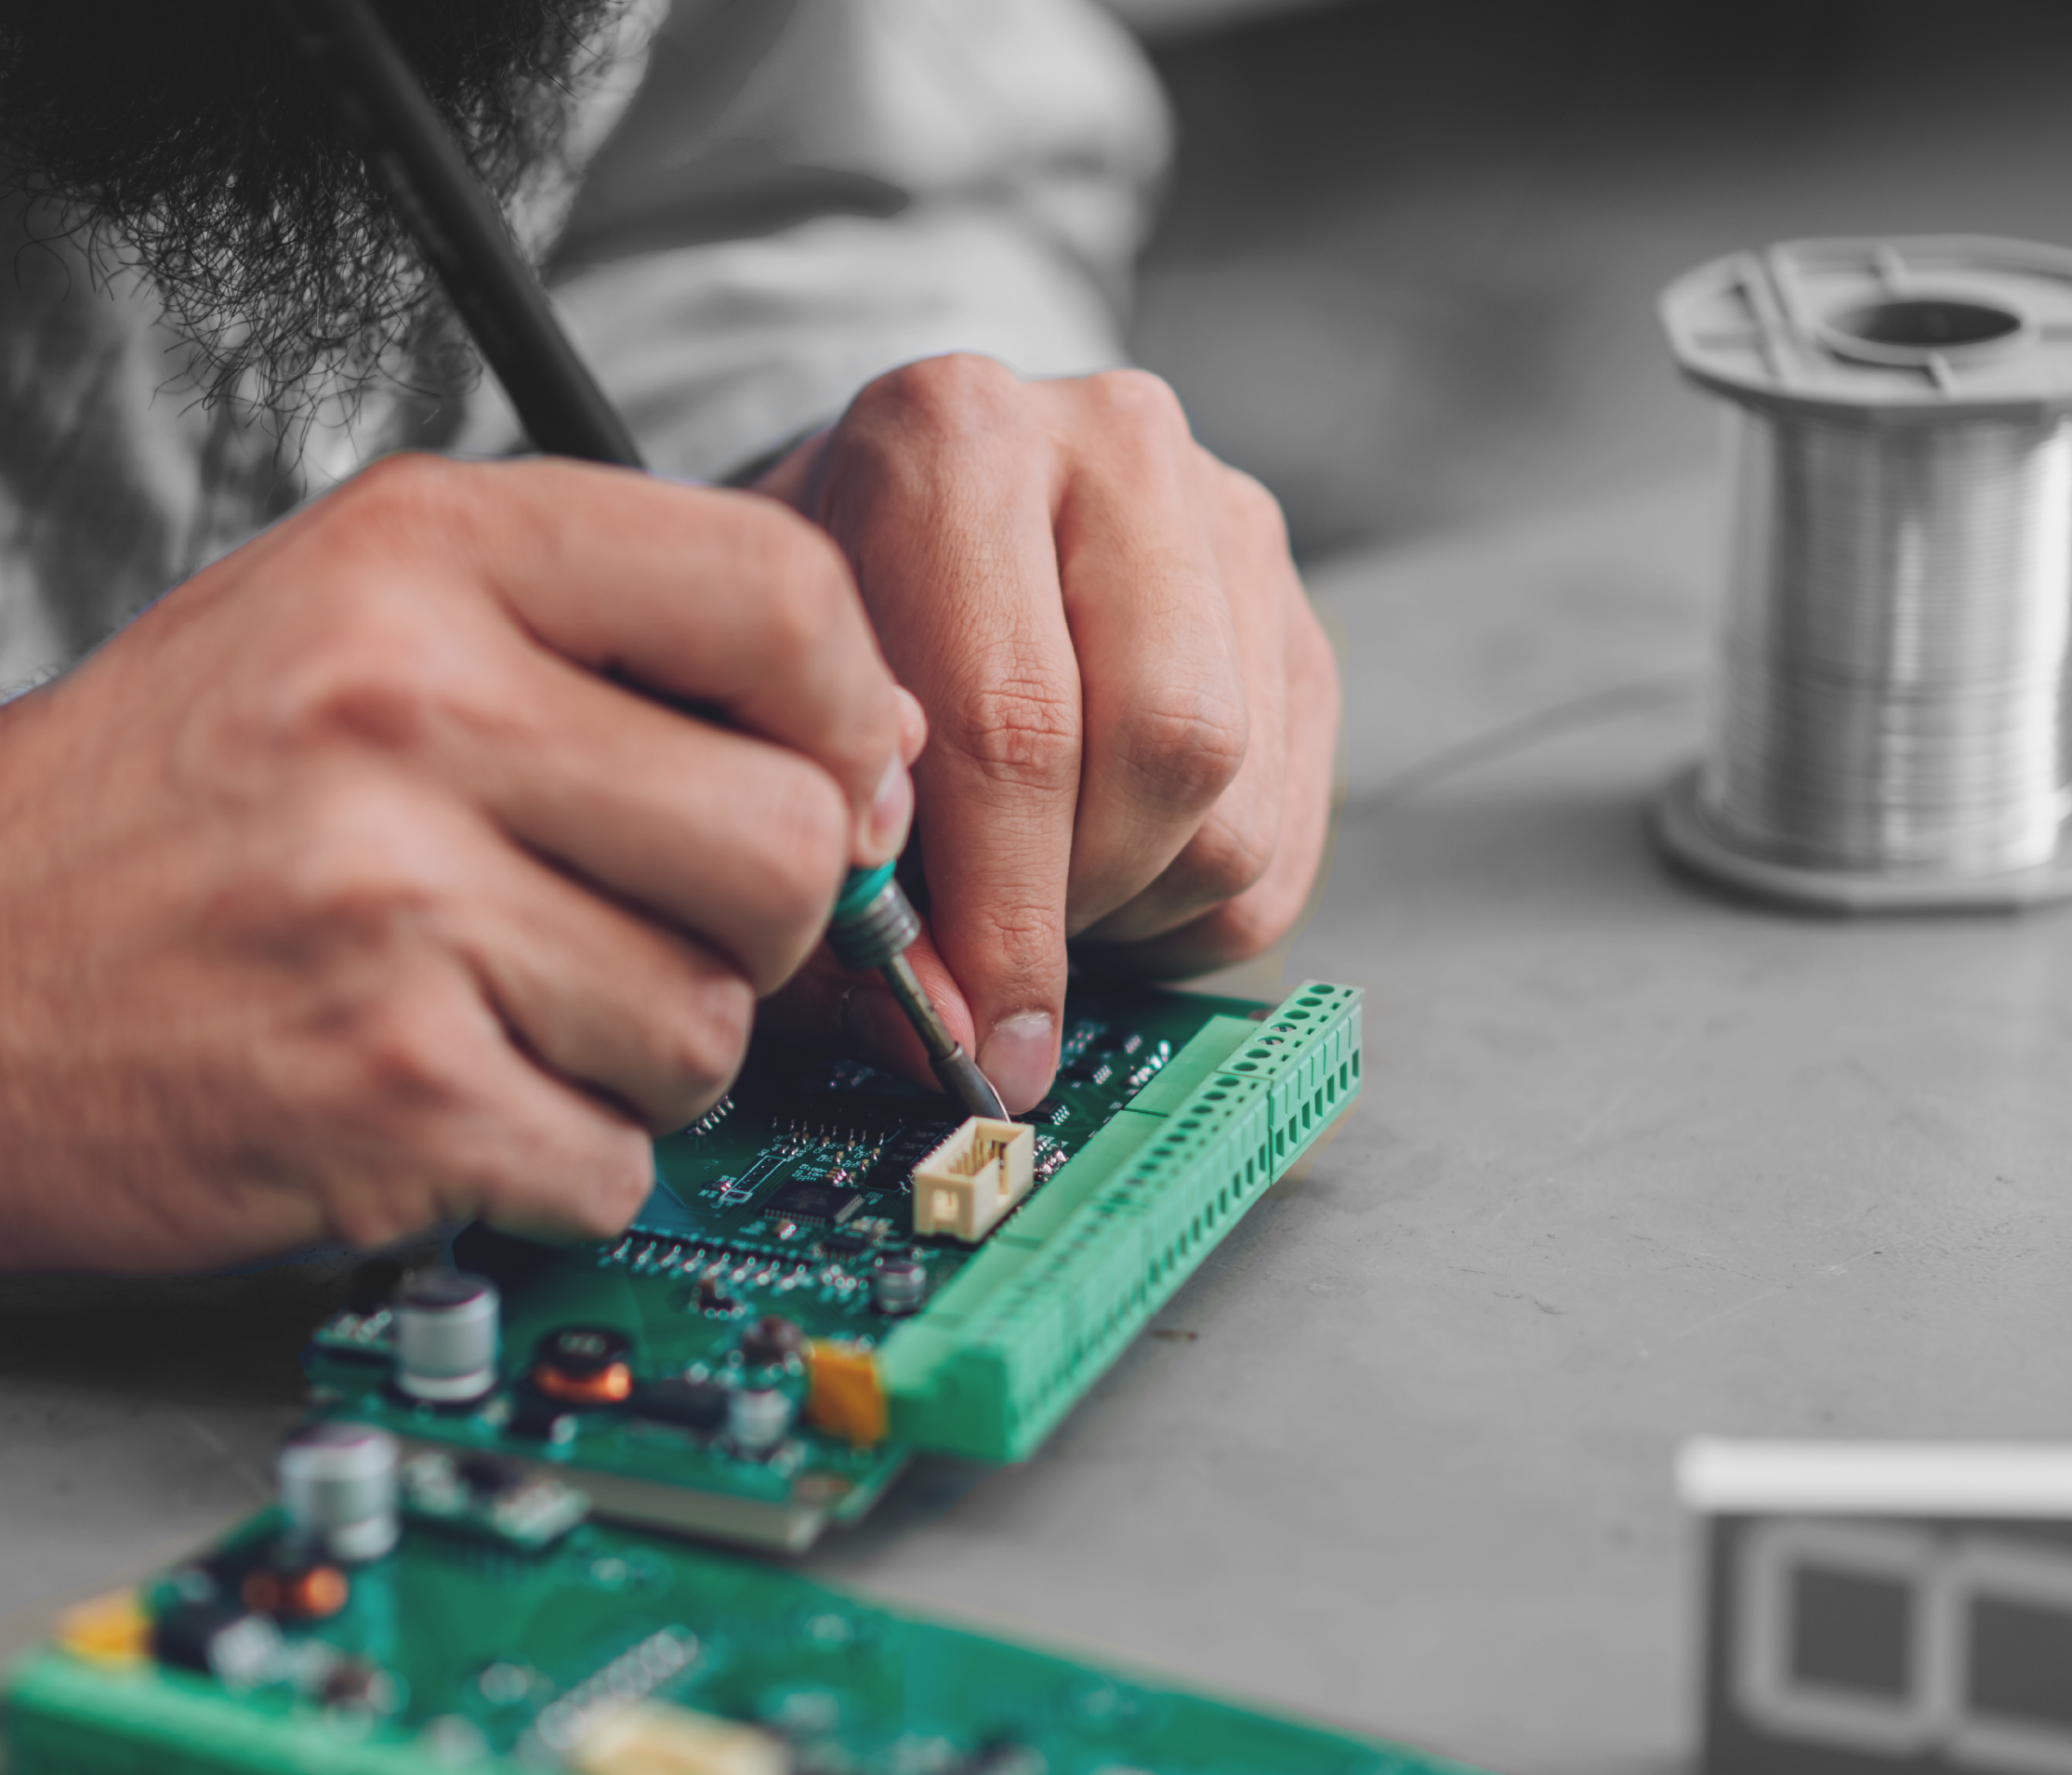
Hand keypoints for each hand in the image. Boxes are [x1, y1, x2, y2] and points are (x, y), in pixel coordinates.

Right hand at [0, 455, 917, 1267]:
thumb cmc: (129, 810)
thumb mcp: (330, 618)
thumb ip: (578, 638)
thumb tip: (868, 743)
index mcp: (418, 555)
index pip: (782, 594)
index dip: (852, 715)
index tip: (830, 781)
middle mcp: (411, 706)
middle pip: (792, 840)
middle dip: (759, 926)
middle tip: (647, 935)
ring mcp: (396, 904)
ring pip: (714, 1026)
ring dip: (639, 1059)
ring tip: (495, 1020)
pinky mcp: (384, 1091)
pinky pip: (613, 1161)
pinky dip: (553, 1166)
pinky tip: (439, 1110)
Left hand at [751, 358, 1338, 1112]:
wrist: (886, 516)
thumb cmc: (820, 626)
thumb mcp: (776, 716)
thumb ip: (837, 873)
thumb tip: (943, 1034)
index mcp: (953, 438)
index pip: (1014, 719)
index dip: (999, 914)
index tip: (977, 1038)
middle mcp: (1115, 445)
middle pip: (1170, 748)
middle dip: (1079, 903)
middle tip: (998, 960)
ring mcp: (1228, 519)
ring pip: (1241, 806)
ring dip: (1134, 908)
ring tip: (1034, 886)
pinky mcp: (1295, 610)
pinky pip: (1288, 835)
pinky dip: (1193, 907)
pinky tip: (1103, 870)